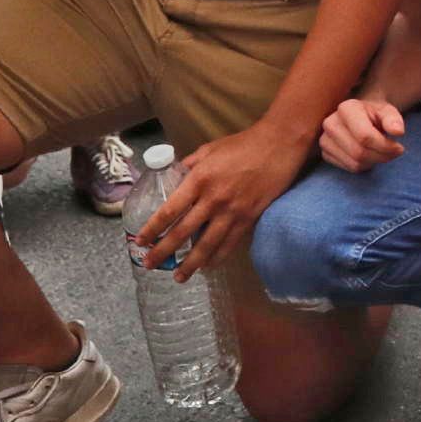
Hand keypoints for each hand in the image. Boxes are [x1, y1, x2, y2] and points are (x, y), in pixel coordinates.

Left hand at [137, 123, 311, 281]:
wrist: (279, 145)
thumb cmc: (242, 144)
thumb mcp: (209, 149)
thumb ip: (190, 165)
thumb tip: (175, 177)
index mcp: (198, 179)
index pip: (169, 211)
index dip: (152, 228)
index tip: (141, 241)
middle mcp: (212, 199)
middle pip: (183, 233)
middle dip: (163, 251)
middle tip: (149, 265)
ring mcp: (232, 211)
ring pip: (206, 245)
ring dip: (190, 264)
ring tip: (179, 277)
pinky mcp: (249, 218)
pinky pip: (230, 244)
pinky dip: (217, 257)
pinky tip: (208, 266)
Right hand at [316, 97, 409, 173]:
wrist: (361, 115)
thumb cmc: (376, 113)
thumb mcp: (388, 111)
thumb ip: (394, 120)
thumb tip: (398, 131)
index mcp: (346, 108)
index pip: (365, 136)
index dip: (385, 146)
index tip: (399, 147)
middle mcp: (330, 123)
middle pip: (359, 152)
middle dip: (382, 156)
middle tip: (395, 152)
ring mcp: (325, 140)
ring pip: (355, 163)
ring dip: (374, 161)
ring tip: (382, 151)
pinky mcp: (325, 153)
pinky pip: (349, 168)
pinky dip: (365, 165)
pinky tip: (370, 154)